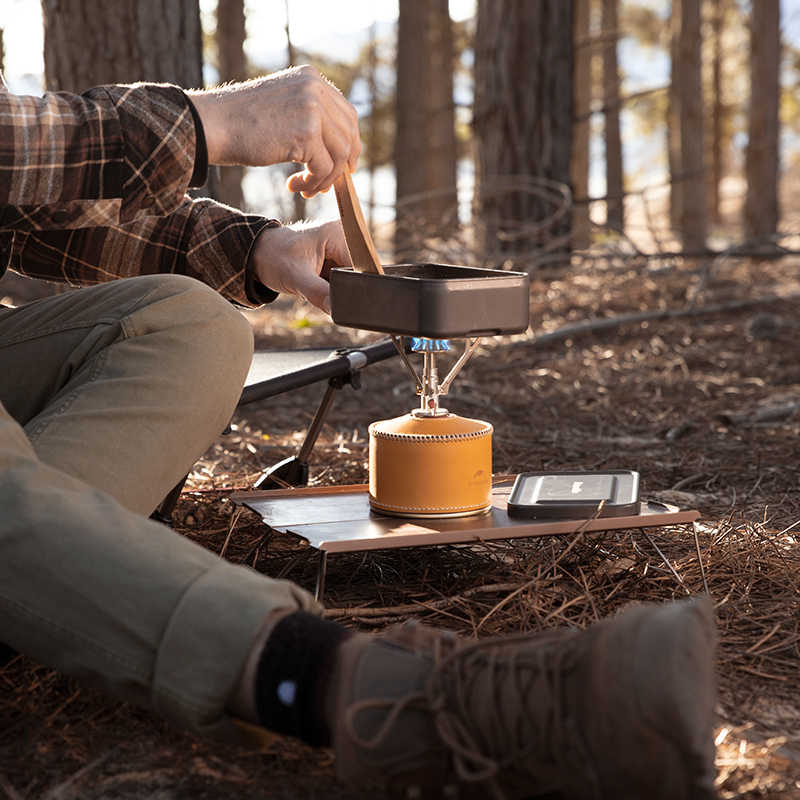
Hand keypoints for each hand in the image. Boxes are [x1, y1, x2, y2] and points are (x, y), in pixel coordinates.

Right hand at [188, 66, 360, 196]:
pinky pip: (324, 168)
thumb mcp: (282, 107)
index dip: (350, 142)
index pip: (347, 113)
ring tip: (306, 189)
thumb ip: (309, 116)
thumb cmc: (242, 123)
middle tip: (327, 184)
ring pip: (339, 154)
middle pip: (348, 134)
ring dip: (325, 178)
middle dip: (342, 164)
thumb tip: (338, 148)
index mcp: (311, 78)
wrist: (213, 124)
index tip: (344, 165)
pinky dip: (313, 183)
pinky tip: (296, 187)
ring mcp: (312, 109)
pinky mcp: (306, 134)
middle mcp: (315, 89)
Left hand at [251, 221, 350, 312]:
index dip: (355, 284)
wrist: (258, 255)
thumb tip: (339, 310)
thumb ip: (319, 293)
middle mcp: (344, 236)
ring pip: (350, 278)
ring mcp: (340, 248)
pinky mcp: (335, 259)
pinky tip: (318, 284)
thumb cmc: (273, 258)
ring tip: (317, 284)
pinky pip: (342, 279)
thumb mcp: (296, 277)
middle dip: (344, 287)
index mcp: (339, 232)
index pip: (360, 264)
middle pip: (358, 271)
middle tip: (322, 289)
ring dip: (337, 288)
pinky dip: (332, 287)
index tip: (345, 299)